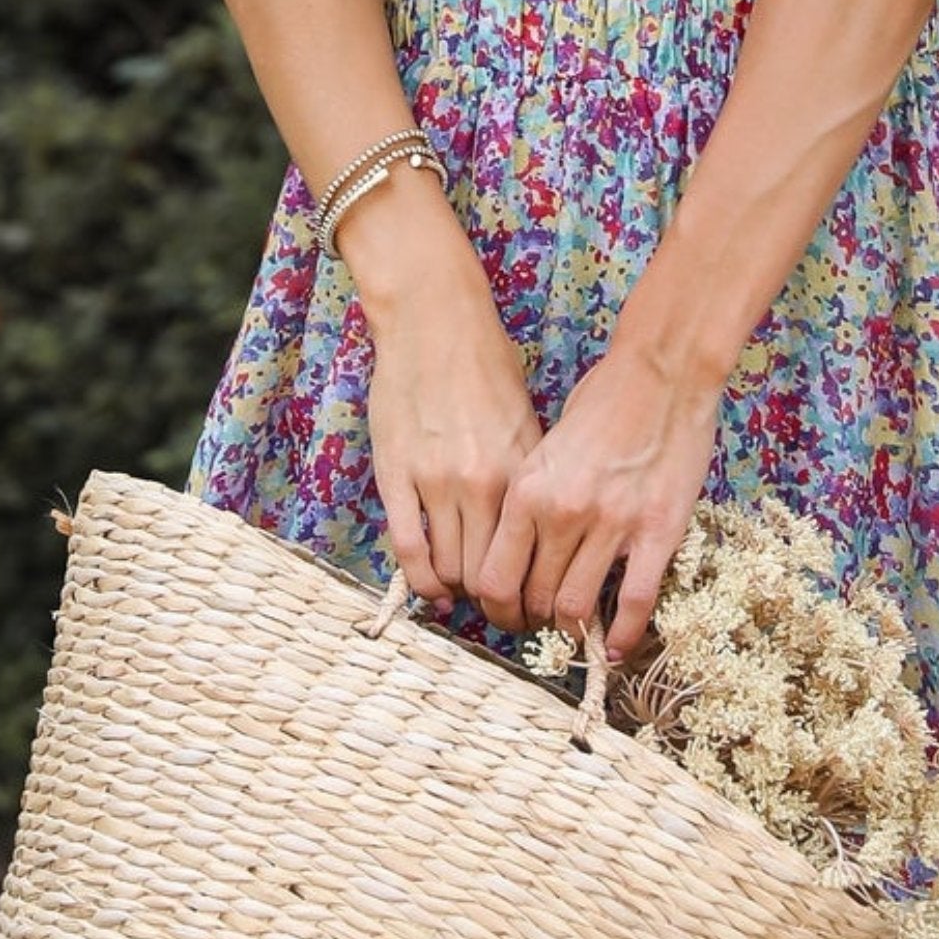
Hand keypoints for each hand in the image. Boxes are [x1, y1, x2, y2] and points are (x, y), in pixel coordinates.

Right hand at [347, 185, 542, 612]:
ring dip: (458, 594)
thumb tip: (542, 529)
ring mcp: (435, 481)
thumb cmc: (486, 366)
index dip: (534, 592)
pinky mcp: (396, 475)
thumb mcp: (526, 421)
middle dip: (499, 605)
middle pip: (492, 573)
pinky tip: (430, 591)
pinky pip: (407, 546)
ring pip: (450, 567)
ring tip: (465, 600)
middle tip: (502, 616)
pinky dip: (420, 579)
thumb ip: (530, 476)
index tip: (535, 606)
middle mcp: (482, 482)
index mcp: (522, 471)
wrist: (434, 322)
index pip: (533, 556)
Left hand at [478, 338, 720, 661]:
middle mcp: (562, 513)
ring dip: (572, 629)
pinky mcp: (657, 531)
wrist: (662, 372)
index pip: (494, 577)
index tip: (506, 613)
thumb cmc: (602, 402)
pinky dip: (622, 633)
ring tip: (576, 630)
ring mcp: (611, 525)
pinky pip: (635, 600)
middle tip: (541, 625)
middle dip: (533, 622)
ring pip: (576, 607)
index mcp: (526, 491)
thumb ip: (531, 499)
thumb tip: (521, 549)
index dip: (495, 609)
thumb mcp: (545, 447)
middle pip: (533, 598)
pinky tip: (615, 648)